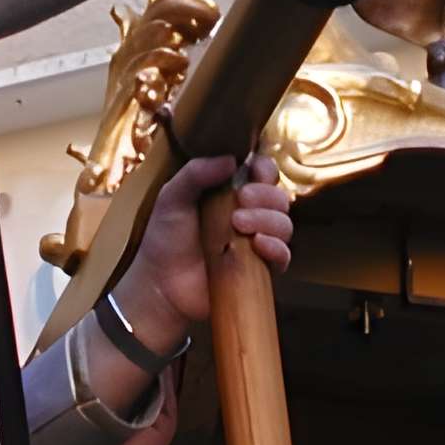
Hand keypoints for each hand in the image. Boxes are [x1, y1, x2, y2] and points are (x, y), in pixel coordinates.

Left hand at [112, 153, 291, 354]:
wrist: (160, 284)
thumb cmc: (165, 238)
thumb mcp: (172, 196)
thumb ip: (196, 173)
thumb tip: (231, 159)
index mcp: (232, 193)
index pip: (264, 173)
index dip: (265, 169)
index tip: (253, 171)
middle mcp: (250, 215)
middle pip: (279, 196)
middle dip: (265, 195)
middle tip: (241, 200)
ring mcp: (257, 243)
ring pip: (284, 224)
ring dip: (268, 219)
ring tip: (238, 224)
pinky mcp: (260, 271)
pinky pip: (284, 256)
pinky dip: (276, 247)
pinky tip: (258, 244)